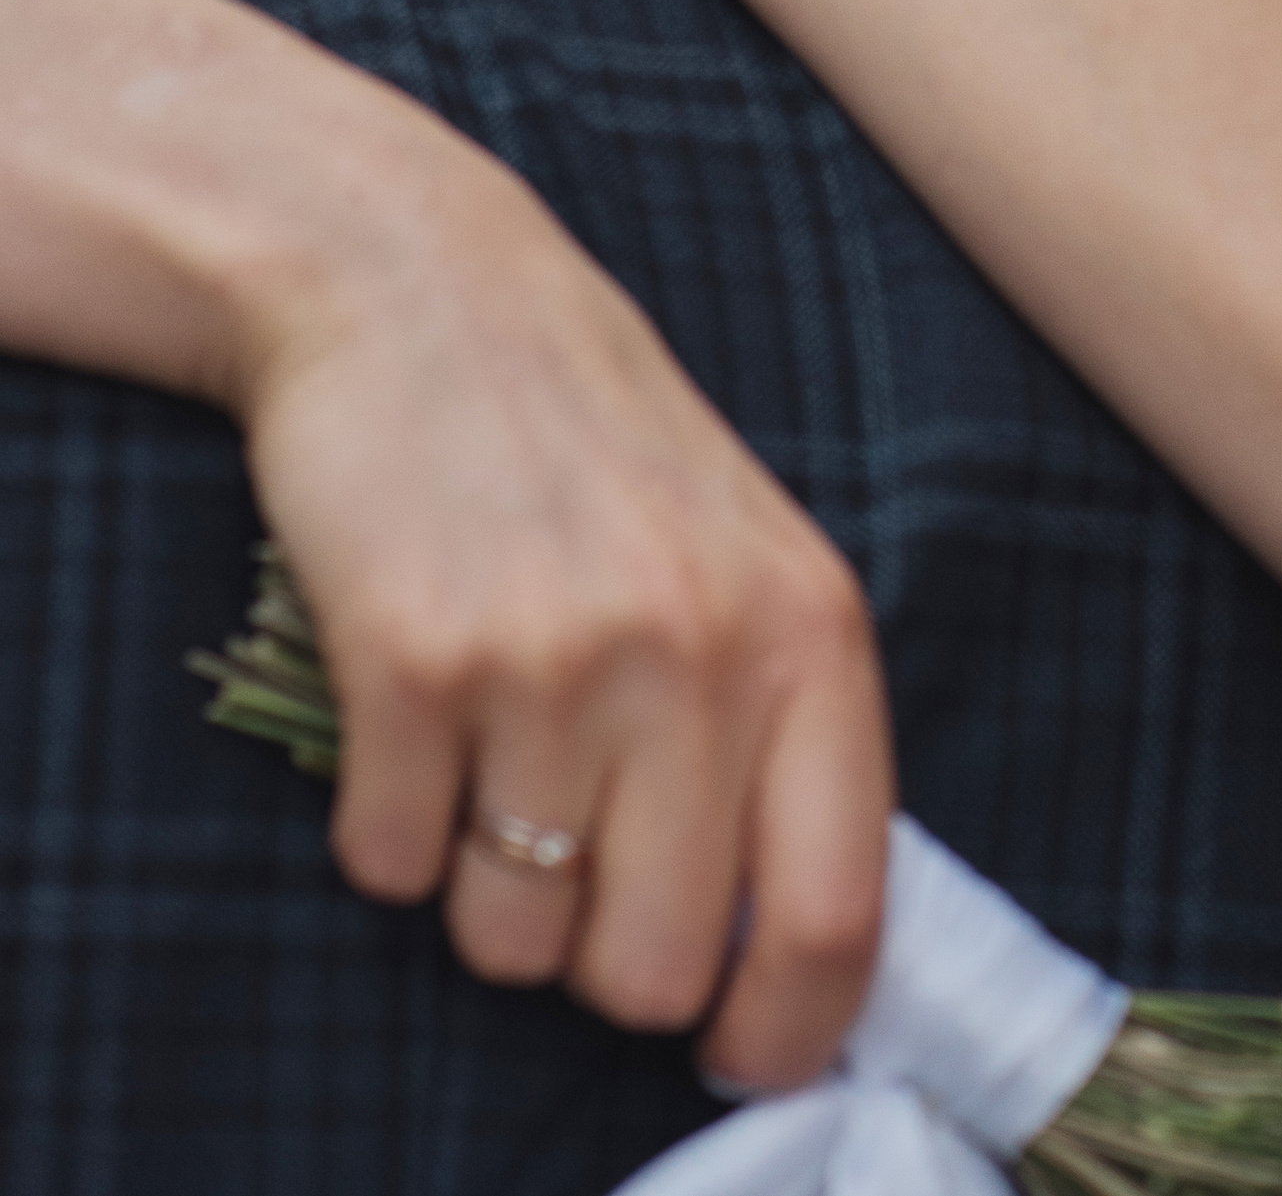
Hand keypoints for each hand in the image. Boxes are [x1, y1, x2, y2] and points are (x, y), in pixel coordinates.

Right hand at [238, 131, 890, 1089]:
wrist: (420, 287)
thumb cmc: (592, 442)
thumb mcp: (744, 557)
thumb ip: (780, 731)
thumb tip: (781, 954)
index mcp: (810, 630)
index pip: (838, 912)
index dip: (791, 1028)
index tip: (743, 1049)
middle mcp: (698, 649)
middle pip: (656, 969)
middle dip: (600, 951)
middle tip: (572, 840)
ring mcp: (554, 655)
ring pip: (513, 940)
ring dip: (486, 881)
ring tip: (490, 737)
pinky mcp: (414, 659)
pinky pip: (392, 868)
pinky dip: (389, 822)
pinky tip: (412, 704)